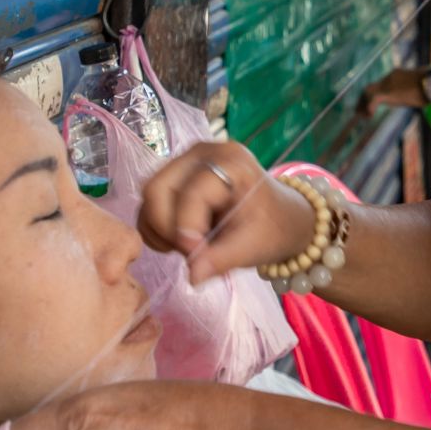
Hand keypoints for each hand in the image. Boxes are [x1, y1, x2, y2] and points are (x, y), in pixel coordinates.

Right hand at [138, 139, 316, 284]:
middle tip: (193, 252)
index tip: (196, 257)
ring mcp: (184, 162)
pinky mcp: (174, 177)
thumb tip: (192, 276)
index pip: (191, 193)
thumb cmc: (273, 227)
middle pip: (157, 189)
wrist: (281, 217)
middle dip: (168, 229)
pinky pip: (150, 203)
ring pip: (149, 197)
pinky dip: (157, 228)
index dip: (186, 230)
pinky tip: (183, 240)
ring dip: (161, 230)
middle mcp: (201, 153)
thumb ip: (221, 260)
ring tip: (191, 246)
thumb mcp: (253, 246)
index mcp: (230, 161)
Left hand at [359, 68, 425, 114]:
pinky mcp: (387, 92)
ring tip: (361, 115)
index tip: (371, 104)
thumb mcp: (425, 88)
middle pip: (370, 87)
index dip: (374, 95)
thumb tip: (427, 97)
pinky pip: (372, 100)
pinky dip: (369, 108)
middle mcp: (390, 77)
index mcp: (397, 75)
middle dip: (363, 99)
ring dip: (362, 104)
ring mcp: (387, 84)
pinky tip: (368, 116)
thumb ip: (419, 91)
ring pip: (368, 93)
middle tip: (360, 111)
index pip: (382, 84)